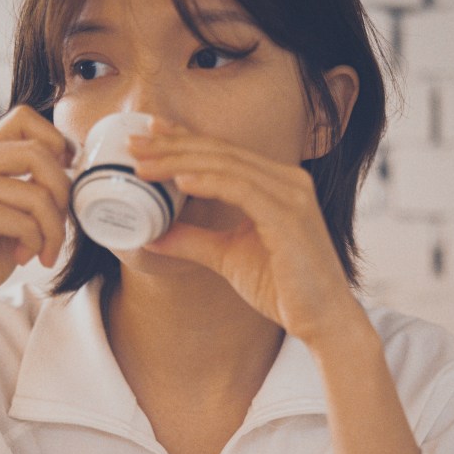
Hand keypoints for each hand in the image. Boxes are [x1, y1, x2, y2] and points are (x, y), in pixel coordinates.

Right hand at [0, 105, 71, 324]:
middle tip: (60, 226)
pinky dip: (35, 243)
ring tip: (44, 250)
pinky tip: (23, 256)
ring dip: (53, 229)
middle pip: (40, 152)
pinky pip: (26, 222)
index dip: (57, 142)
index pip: (24, 119)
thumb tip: (73, 165)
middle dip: (63, 193)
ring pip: (39, 194)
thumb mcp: (9, 210)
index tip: (68, 173)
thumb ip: (29, 184)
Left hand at [129, 120, 362, 349]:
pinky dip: (210, 182)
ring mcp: (291, 195)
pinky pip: (243, 189)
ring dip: (181, 160)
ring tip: (144, 163)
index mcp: (274, 184)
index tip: (145, 134)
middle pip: (220, 152)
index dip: (182, 139)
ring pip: (227, 165)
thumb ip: (193, 241)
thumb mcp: (226, 257)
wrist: (320, 319)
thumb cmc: (283, 288)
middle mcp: (286, 180)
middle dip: (172, 145)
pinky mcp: (290, 216)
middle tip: (133, 143)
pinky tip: (180, 180)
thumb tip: (152, 236)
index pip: (221, 153)